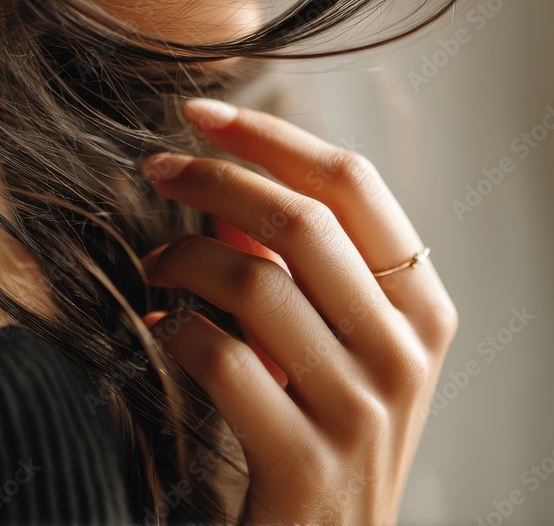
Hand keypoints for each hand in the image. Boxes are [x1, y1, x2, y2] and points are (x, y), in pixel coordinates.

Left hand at [138, 99, 458, 525]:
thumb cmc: (328, 425)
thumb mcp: (333, 337)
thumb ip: (294, 260)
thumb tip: (222, 181)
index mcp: (422, 304)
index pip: (353, 182)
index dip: (271, 136)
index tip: (201, 113)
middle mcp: (405, 349)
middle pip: (301, 221)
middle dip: (214, 178)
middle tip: (156, 166)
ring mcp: (363, 409)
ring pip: (256, 283)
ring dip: (184, 257)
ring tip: (154, 262)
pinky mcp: (306, 462)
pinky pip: (221, 361)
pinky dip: (175, 331)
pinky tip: (158, 328)